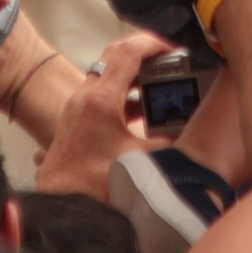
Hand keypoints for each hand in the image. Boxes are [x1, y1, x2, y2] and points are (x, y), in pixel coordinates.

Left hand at [35, 31, 171, 198]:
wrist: (60, 209)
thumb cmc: (94, 186)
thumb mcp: (140, 164)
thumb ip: (168, 145)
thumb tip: (190, 135)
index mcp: (100, 99)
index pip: (128, 53)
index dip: (152, 43)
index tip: (174, 45)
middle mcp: (84, 95)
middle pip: (114, 56)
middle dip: (142, 53)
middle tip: (167, 58)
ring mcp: (77, 106)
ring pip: (106, 74)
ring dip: (131, 74)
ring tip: (158, 82)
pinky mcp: (75, 119)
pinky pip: (100, 92)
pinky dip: (121, 93)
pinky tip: (139, 110)